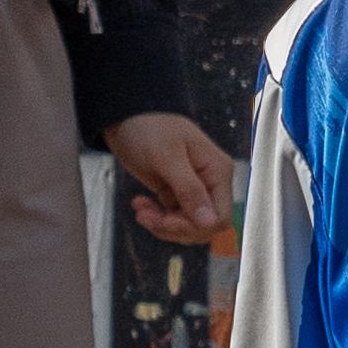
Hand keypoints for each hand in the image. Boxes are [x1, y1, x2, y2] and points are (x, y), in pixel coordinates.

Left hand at [104, 109, 237, 247]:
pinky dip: (156, 217)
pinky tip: (140, 204)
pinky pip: (174, 218)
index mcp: (217, 171)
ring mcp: (195, 189)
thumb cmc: (149, 130)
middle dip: (175, 227)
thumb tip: (210, 221)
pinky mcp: (177, 194)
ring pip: (188, 226)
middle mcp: (211, 183)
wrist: (126, 120)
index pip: (221, 217)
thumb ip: (189, 190)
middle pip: (204, 226)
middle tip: (146, 216)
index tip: (166, 221)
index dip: (195, 227)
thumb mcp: (167, 158)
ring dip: (162, 224)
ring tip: (140, 208)